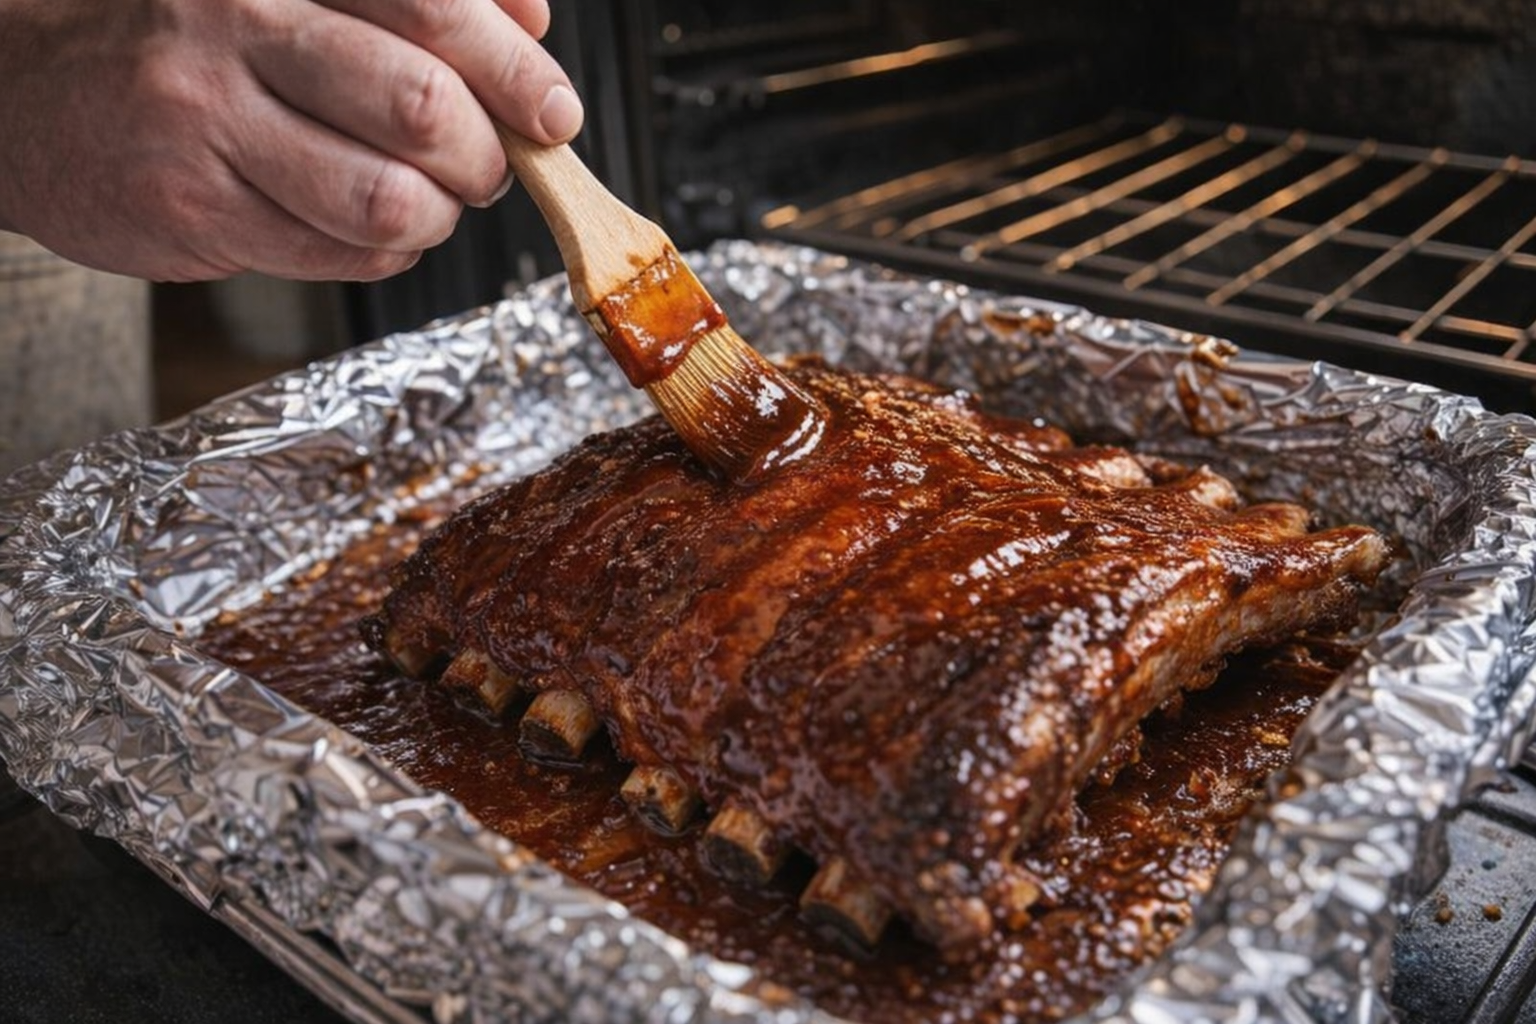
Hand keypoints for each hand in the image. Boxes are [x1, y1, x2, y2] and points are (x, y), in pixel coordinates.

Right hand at [0, 0, 582, 281]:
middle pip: (425, 108)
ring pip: (389, 200)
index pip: (435, 9)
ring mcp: (209, 122)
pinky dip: (383, 251)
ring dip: (438, 216)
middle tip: (490, 164)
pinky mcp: (193, 208)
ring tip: (426, 199)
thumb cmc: (181, 36)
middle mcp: (237, 26)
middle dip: (489, 154)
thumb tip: (530, 22)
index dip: (518, 70)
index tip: (554, 109)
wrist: (24, 87)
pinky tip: (366, 223)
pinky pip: (339, 253)